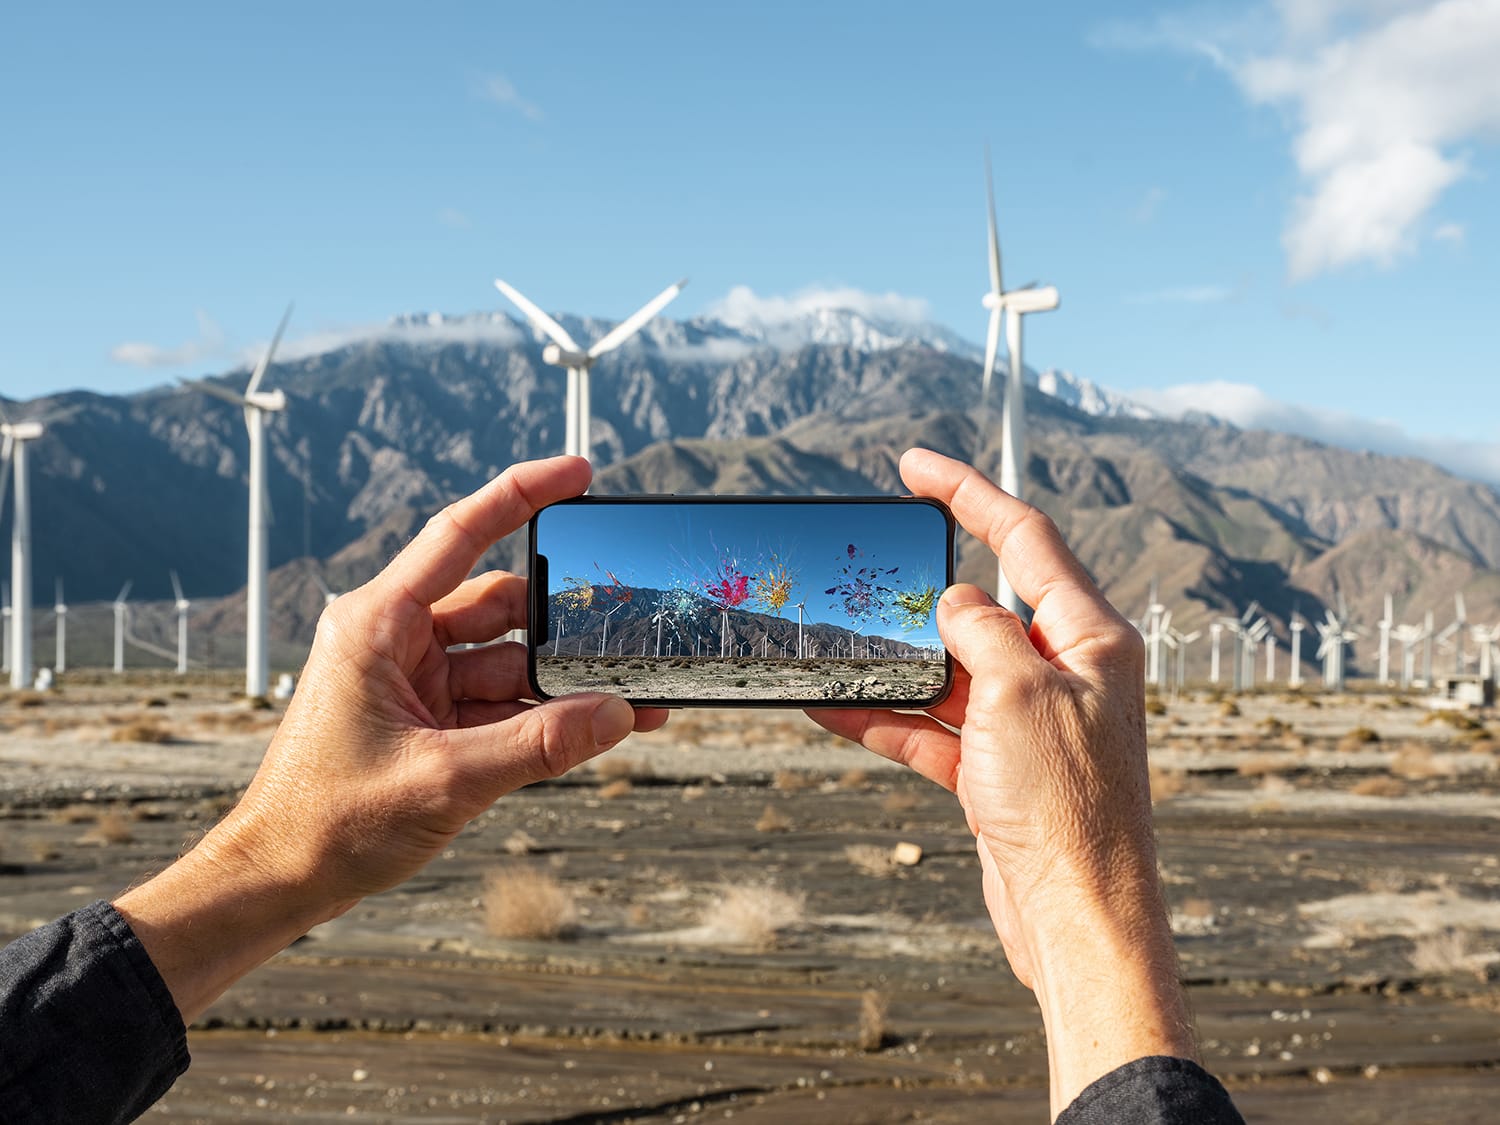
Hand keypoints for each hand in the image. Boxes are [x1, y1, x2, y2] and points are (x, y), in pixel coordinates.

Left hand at [117, 456, 666, 1020]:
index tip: (581, 473)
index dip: (522, 494)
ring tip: (631, 696)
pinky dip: (545, 716)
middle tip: (626, 627)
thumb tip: (619, 714)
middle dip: (563, 624)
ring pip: (509, 661)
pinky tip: (599, 726)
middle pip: (501, 607)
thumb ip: (539, 745)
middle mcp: (397, 639)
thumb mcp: (445, 781)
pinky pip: (501, 704)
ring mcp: (414, 680)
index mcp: (378, 623)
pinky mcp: (429, 720)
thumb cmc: (329, 823)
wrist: (278, 881)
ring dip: (563, 682)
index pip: (460, 535)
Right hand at [809, 448, 1192, 1115]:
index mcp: (1090, 636)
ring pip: (951, 669)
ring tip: (838, 641)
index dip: (968, 492)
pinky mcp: (1000, 771)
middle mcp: (1065, 671)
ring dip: (895, 661)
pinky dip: (889, 717)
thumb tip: (954, 599)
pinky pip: (935, 726)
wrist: (1077, 919)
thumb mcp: (1018, 694)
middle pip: (984, 603)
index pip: (1026, 538)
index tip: (915, 465)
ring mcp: (1030, 723)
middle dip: (922, 588)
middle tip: (870, 564)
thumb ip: (980, 628)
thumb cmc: (1067, 806)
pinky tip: (834, 708)